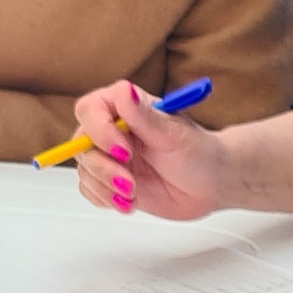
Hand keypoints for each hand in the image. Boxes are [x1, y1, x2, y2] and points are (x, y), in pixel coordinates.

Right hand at [71, 80, 232, 220]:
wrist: (211, 185)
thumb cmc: (197, 153)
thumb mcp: (173, 134)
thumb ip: (144, 116)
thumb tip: (125, 90)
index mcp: (124, 107)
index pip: (90, 109)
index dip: (100, 131)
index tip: (124, 151)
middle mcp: (111, 130)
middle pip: (81, 143)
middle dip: (103, 167)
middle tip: (131, 183)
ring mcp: (109, 156)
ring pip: (84, 169)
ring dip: (105, 187)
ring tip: (134, 194)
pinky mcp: (109, 181)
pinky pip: (90, 190)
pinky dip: (106, 199)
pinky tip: (130, 202)